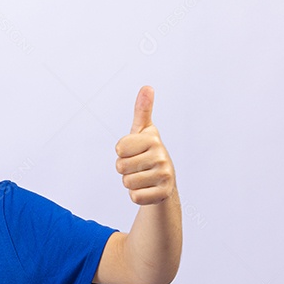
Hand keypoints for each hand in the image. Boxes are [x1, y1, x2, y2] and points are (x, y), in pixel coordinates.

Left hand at [114, 86, 174, 204]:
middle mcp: (162, 156)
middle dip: (124, 169)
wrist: (164, 181)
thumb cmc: (148, 153)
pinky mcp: (163, 193)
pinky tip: (147, 188)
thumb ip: (142, 111)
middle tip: (138, 166)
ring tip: (143, 177)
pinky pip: (135, 197)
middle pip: (120, 167)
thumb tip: (147, 87)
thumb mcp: (143, 132)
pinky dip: (137, 195)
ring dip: (130, 182)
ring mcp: (165, 175)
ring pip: (127, 183)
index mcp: (153, 139)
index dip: (121, 152)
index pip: (119, 149)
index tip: (134, 151)